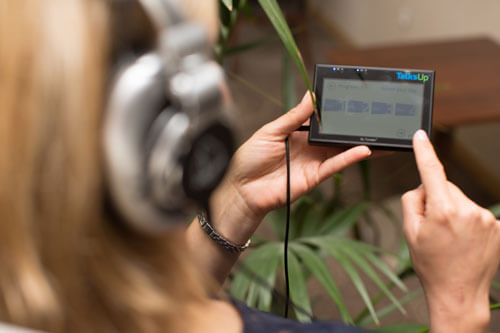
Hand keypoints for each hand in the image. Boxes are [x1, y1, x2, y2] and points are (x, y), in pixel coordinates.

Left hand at [210, 92, 370, 242]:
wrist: (242, 189)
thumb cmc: (249, 160)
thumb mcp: (270, 131)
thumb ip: (293, 116)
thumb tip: (310, 95)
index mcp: (297, 132)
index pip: (320, 118)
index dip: (334, 109)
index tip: (349, 97)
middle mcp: (308, 146)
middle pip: (335, 134)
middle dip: (352, 125)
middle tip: (370, 112)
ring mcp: (313, 161)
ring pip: (341, 149)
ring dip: (359, 141)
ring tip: (377, 132)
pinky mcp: (314, 177)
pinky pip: (335, 165)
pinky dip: (350, 158)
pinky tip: (364, 150)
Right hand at [402, 130, 499, 332]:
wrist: (458, 292)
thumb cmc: (431, 264)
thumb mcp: (409, 232)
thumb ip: (412, 201)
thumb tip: (424, 186)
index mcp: (443, 211)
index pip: (431, 171)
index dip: (424, 151)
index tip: (421, 135)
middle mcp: (468, 211)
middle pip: (446, 188)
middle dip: (437, 199)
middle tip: (433, 226)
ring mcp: (486, 219)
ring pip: (461, 200)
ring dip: (453, 210)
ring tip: (450, 237)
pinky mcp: (497, 226)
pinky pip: (474, 212)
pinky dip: (467, 220)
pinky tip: (464, 240)